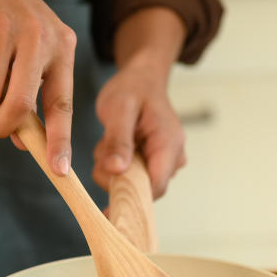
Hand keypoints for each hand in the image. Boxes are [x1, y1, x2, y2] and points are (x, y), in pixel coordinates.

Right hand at [0, 0, 76, 175]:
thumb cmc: (9, 26)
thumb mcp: (32, 52)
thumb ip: (33, 95)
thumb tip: (25, 143)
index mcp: (61, 46)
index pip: (63, 103)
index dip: (60, 140)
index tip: (59, 170)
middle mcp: (37, 36)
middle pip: (19, 105)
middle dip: (4, 126)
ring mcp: (3, 29)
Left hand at [91, 62, 185, 197]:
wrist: (142, 78)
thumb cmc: (132, 88)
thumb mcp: (119, 109)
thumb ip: (118, 140)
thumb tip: (117, 170)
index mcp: (169, 144)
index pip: (156, 186)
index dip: (132, 197)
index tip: (108, 198)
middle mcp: (173, 156)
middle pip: (145, 188)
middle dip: (118, 178)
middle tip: (103, 152)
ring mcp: (166, 160)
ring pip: (137, 184)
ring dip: (116, 170)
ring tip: (109, 142)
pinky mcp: (156, 162)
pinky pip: (135, 176)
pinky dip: (118, 166)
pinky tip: (114, 146)